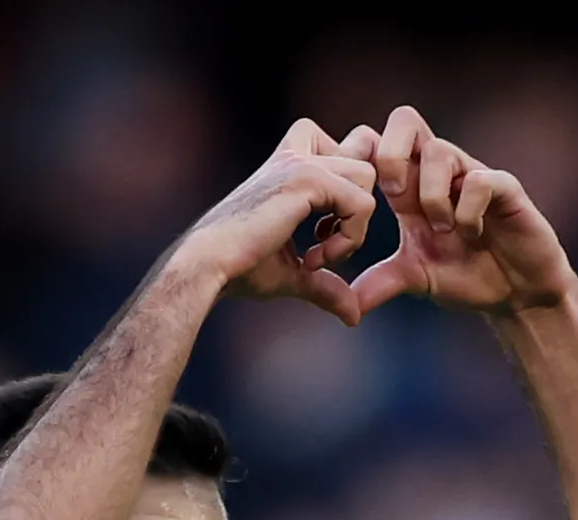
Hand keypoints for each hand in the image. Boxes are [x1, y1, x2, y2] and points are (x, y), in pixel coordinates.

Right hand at [177, 120, 379, 325]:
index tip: (328, 227)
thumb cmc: (240, 267)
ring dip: (355, 226)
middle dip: (358, 210)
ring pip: (367, 177)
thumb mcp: (293, 272)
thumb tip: (354, 315)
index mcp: (290, 165)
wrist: (209, 265)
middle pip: (364, 163)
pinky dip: (349, 238)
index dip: (352, 186)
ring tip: (321, 255)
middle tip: (326, 244)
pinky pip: (361, 202)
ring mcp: (301, 163)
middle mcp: (296, 156)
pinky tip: (314, 259)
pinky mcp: (307, 178)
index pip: (345, 147)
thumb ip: (325, 284)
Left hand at [341, 108, 577, 320]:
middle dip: (391, 157)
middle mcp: (439, 173)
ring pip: (439, 150)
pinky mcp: (505, 188)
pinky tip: (473, 234)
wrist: (517, 295)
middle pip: (404, 120)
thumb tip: (343, 306)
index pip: (376, 142)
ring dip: (433, 195)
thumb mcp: (415, 279)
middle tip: (397, 199)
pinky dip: (468, 210)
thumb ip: (379, 284)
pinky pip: (480, 179)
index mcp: (411, 187)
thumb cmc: (468, 277)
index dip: (361, 160)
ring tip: (443, 230)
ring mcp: (472, 176)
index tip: (360, 204)